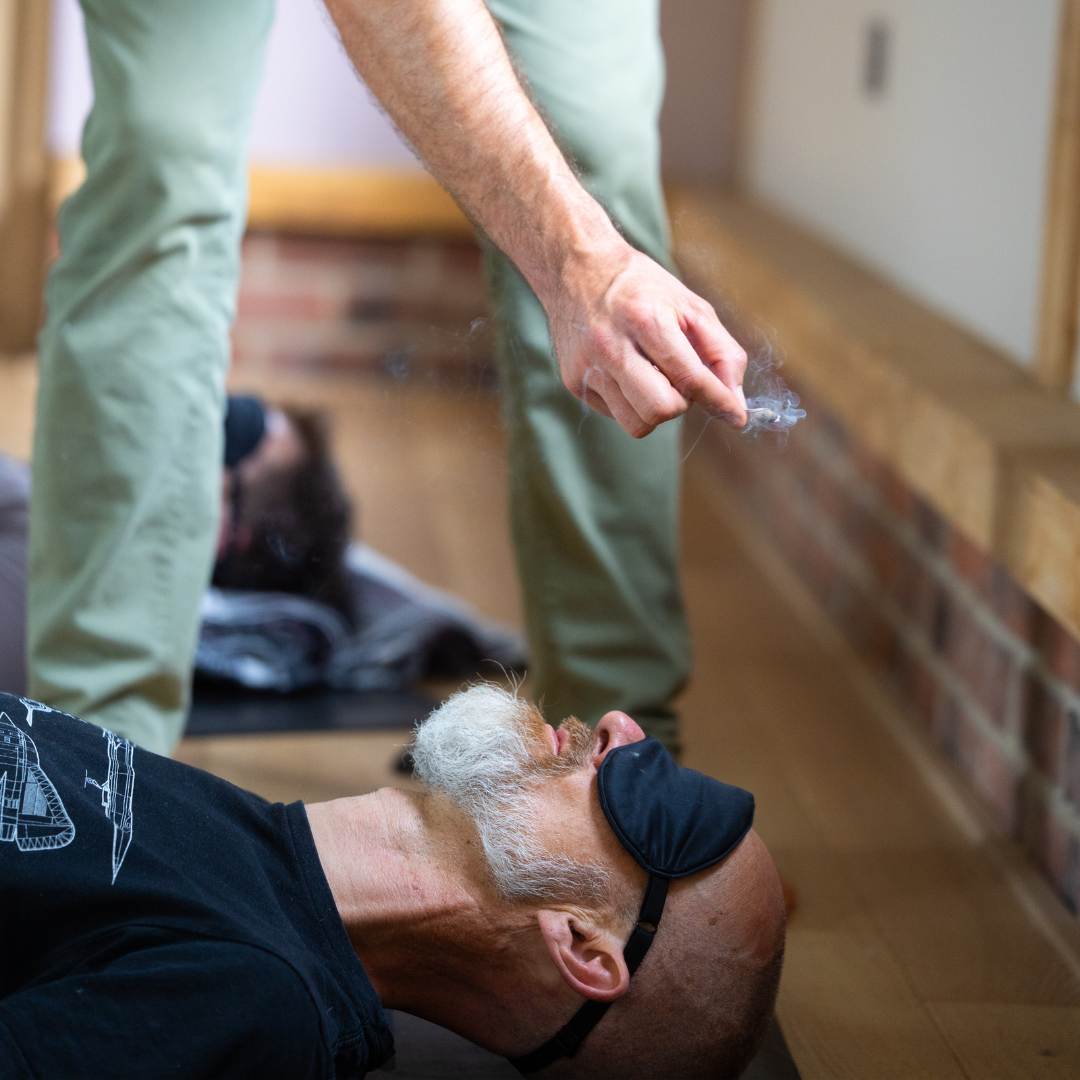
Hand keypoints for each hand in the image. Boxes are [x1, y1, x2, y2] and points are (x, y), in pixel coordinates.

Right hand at [548, 243, 747, 437]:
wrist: (576, 267)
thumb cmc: (641, 287)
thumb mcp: (690, 306)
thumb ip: (721, 354)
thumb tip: (736, 405)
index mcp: (645, 318)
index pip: (690, 377)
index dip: (718, 400)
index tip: (736, 416)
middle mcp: (611, 345)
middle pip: (661, 409)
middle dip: (681, 403)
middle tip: (679, 379)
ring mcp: (587, 367)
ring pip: (637, 423)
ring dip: (656, 408)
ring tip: (653, 377)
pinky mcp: (573, 382)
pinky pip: (616, 416)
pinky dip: (632, 403)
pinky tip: (627, 373)